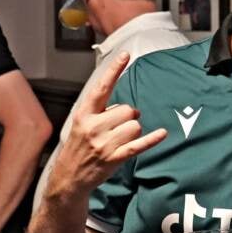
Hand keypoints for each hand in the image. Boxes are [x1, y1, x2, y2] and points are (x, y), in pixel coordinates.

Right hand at [48, 52, 166, 197]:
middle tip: (117, 129)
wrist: (69, 177)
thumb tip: (132, 110)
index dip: (114, 70)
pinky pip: (138, 145)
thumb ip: (102, 112)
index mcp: (84, 114)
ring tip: (119, 141)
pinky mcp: (114, 157)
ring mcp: (104, 143)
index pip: (101, 87)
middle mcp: (93, 126)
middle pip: (127, 109)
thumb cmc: (79, 147)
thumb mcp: (81, 124)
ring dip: (133, 131)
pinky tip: (162, 134)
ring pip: (135, 126)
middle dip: (128, 117)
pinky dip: (152, 139)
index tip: (125, 54)